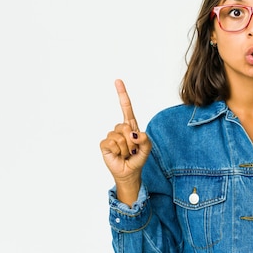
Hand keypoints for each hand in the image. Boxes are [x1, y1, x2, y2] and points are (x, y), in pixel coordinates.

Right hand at [99, 79, 151, 204]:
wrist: (129, 172)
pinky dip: (118, 151)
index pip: (126, 107)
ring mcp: (111, 136)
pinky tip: (118, 155)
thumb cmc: (137, 158)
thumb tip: (135, 134)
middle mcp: (120, 129)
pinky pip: (112, 143)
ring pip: (120, 137)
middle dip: (133, 141)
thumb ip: (146, 140)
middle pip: (126, 126)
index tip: (117, 81)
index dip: (122, 94)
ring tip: (126, 153)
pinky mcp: (105, 144)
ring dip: (126, 148)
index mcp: (131, 126)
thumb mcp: (147, 148)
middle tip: (133, 149)